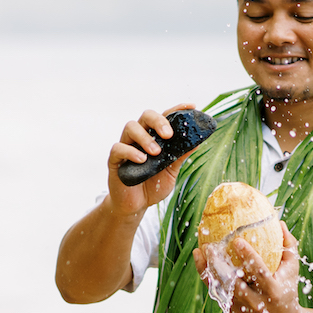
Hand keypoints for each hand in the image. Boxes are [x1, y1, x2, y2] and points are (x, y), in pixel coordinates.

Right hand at [106, 102, 197, 218]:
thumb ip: (180, 156)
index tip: (191, 106)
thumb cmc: (153, 186)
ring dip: (145, 137)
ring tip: (156, 152)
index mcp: (155, 137)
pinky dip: (130, 151)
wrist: (136, 206)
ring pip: (131, 127)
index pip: (165, 117)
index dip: (177, 109)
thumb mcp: (171, 172)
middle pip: (146, 116)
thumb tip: (198, 142)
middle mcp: (140, 137)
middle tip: (169, 134)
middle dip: (158, 121)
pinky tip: (142, 160)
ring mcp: (126, 146)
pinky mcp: (114, 160)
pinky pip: (118, 148)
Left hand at [194, 223, 301, 312]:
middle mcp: (256, 302)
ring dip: (207, 271)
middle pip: (233, 283)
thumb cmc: (288, 289)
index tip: (236, 240)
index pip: (259, 272)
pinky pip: (218, 294)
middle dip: (219, 264)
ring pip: (220, 289)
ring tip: (198, 252)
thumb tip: (280, 222)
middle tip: (209, 246)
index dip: (248, 256)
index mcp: (272, 291)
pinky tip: (202, 265)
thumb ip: (288, 245)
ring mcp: (243, 310)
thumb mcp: (292, 269)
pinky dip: (209, 279)